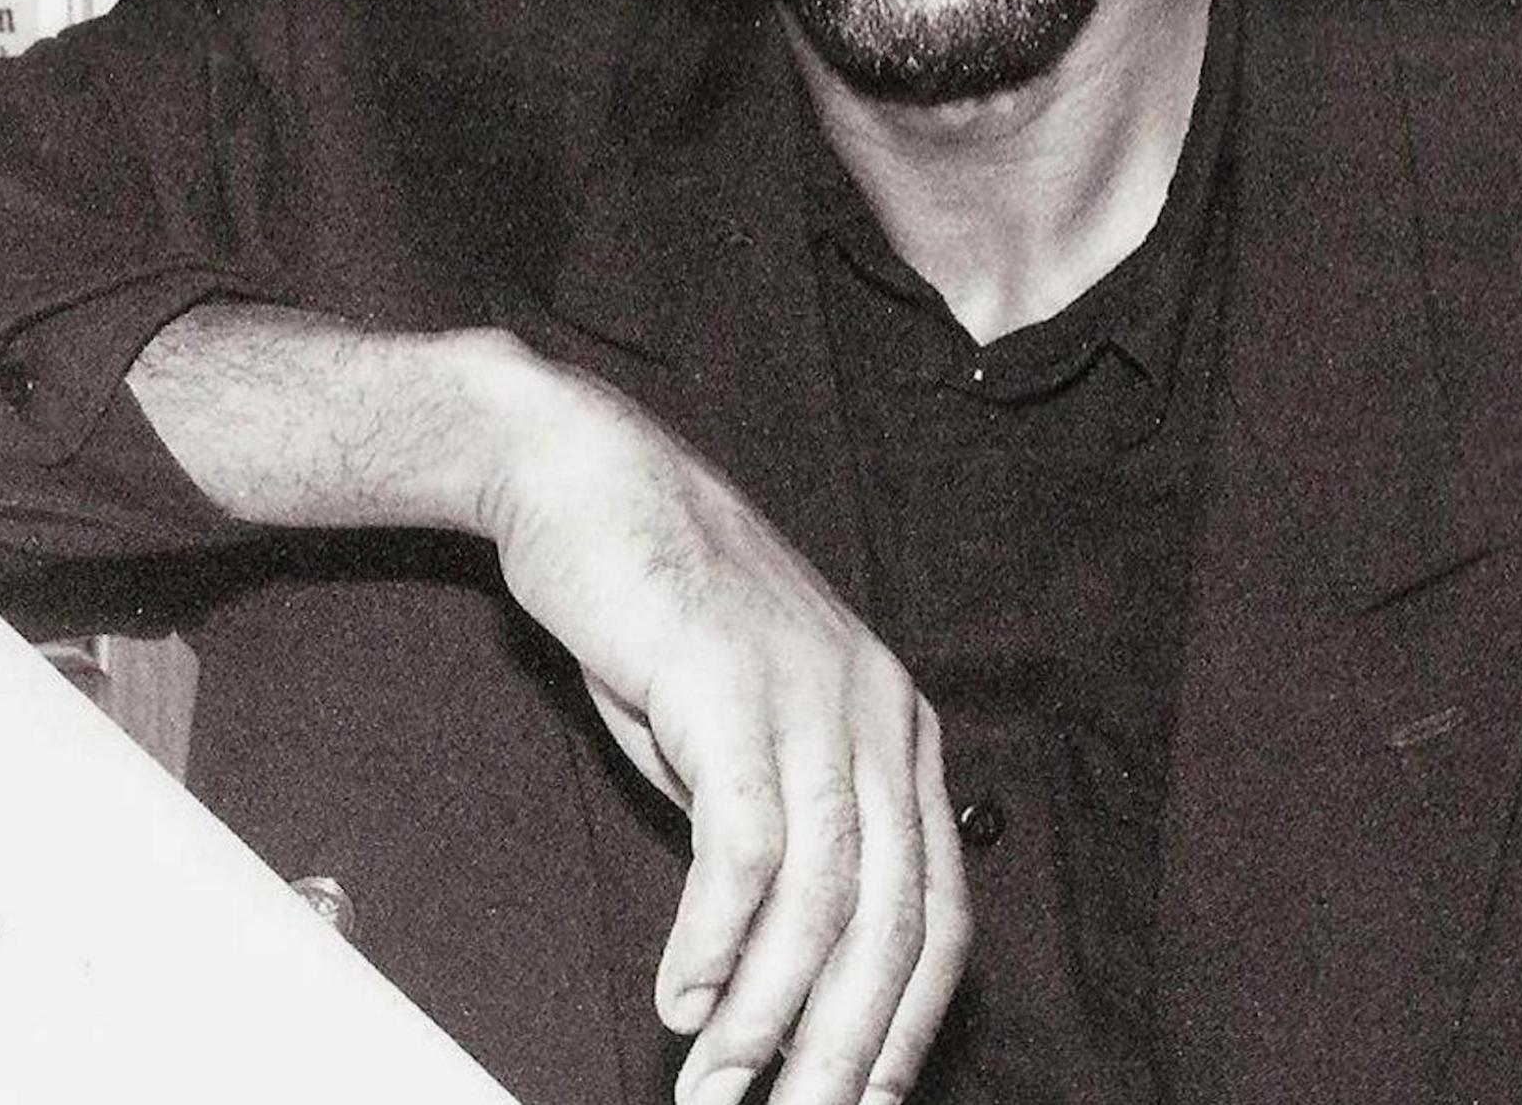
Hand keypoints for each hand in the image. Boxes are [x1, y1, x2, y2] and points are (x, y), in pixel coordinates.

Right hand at [471, 347, 966, 1104]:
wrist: (584, 479)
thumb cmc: (656, 612)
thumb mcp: (740, 733)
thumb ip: (777, 832)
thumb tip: (776, 961)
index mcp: (894, 729)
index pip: (937, 912)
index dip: (908, 1023)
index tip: (864, 1099)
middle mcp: (875, 714)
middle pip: (892, 921)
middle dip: (845, 1048)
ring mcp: (811, 694)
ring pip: (825, 895)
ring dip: (769, 1014)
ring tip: (719, 1089)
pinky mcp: (733, 682)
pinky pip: (745, 842)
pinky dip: (717, 937)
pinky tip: (683, 996)